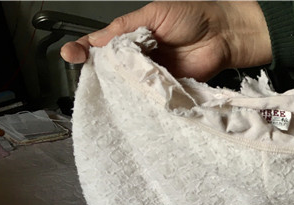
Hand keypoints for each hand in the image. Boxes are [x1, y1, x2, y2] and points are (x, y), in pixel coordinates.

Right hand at [60, 1, 271, 80]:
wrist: (223, 34)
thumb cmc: (191, 16)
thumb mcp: (153, 14)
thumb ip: (126, 26)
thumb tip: (98, 40)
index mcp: (132, 36)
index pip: (102, 45)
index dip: (85, 51)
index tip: (70, 56)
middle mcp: (140, 58)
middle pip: (112, 69)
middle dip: (98, 74)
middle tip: (87, 77)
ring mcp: (153, 76)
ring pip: (130, 86)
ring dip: (120, 89)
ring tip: (108, 90)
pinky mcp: (168, 91)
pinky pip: (151, 97)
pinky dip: (142, 100)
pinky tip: (131, 101)